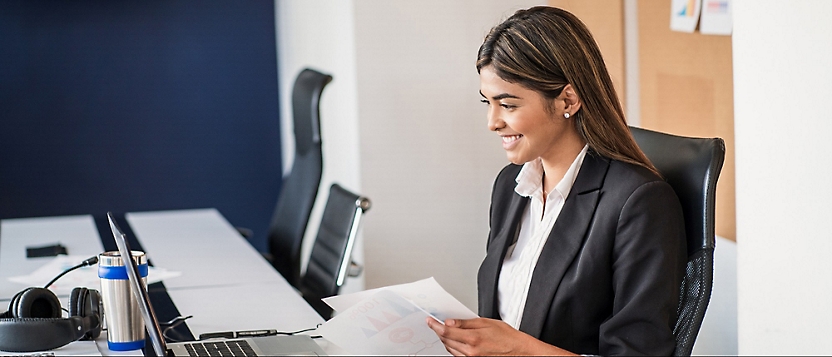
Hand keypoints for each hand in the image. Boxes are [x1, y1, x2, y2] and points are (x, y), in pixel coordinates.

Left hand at [426, 317, 574, 355]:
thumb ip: (466, 323)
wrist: (520, 352)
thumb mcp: (487, 323)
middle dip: (439, 331)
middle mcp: (470, 352)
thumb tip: (450, 322)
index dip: (435, 325)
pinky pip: (457, 355)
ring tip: (445, 330)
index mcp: (473, 339)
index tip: (429, 321)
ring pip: (450, 349)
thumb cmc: (508, 337)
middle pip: (446, 341)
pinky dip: (453, 347)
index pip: (446, 331)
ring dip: (445, 340)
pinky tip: (455, 341)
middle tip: (435, 323)